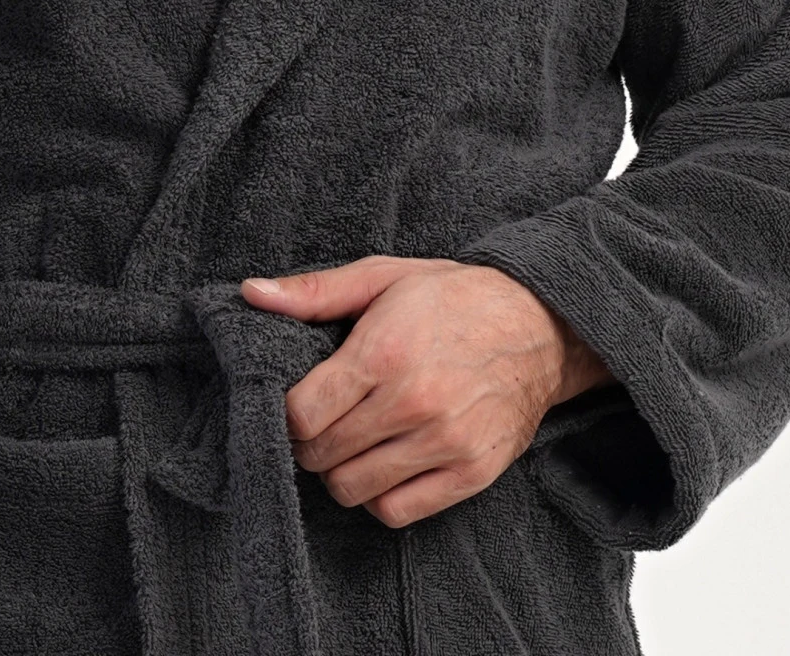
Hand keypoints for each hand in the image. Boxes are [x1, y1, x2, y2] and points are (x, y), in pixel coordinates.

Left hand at [239, 254, 613, 527]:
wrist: (538, 327)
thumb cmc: (451, 298)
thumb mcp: (382, 277)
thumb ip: (313, 291)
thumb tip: (251, 293)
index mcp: (384, 352)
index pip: (302, 415)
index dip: (286, 413)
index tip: (296, 402)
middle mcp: (414, 403)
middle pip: (322, 455)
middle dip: (309, 442)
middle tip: (321, 421)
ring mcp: (444, 443)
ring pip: (352, 489)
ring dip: (339, 470)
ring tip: (351, 440)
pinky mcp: (469, 474)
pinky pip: (396, 511)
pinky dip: (378, 495)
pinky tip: (383, 462)